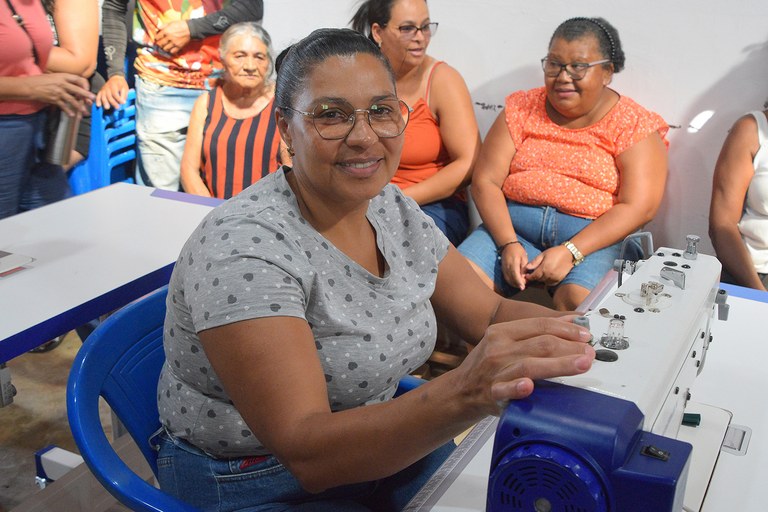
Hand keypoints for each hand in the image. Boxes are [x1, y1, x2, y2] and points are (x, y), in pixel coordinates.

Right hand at [29, 73, 93, 115]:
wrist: (29, 86)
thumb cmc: (41, 81)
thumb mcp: (54, 76)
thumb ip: (64, 80)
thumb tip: (75, 86)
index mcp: (62, 76)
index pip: (78, 79)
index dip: (85, 84)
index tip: (88, 89)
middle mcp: (62, 83)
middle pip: (77, 90)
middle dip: (86, 96)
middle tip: (92, 101)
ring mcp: (58, 92)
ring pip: (72, 100)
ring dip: (79, 107)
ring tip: (84, 112)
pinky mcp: (54, 99)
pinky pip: (63, 106)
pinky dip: (68, 111)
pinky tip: (72, 115)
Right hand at [96, 75, 128, 109]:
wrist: (115, 78)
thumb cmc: (121, 84)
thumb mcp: (125, 88)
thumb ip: (124, 95)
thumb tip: (123, 102)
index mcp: (114, 86)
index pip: (115, 94)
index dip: (119, 99)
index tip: (123, 103)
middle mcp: (107, 88)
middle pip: (109, 96)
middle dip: (113, 103)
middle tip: (117, 108)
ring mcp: (103, 90)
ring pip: (103, 97)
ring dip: (105, 103)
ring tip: (107, 108)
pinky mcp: (101, 91)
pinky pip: (98, 96)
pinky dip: (98, 101)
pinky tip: (98, 105)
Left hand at [156, 20, 190, 54]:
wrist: (189, 29)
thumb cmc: (179, 25)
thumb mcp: (170, 23)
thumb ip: (163, 26)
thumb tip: (157, 29)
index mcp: (166, 31)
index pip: (157, 37)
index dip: (156, 38)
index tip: (157, 39)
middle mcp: (168, 38)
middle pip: (160, 44)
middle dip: (159, 44)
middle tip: (160, 43)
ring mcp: (174, 43)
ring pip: (165, 49)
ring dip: (164, 48)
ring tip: (165, 46)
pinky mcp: (178, 47)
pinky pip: (172, 52)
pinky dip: (170, 51)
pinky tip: (171, 49)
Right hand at [451, 317, 593, 415]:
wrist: (460, 391)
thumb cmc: (488, 365)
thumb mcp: (506, 341)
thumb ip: (535, 332)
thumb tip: (572, 321)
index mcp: (502, 332)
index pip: (540, 325)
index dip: (567, 329)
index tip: (586, 335)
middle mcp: (498, 349)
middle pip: (541, 344)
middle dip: (570, 348)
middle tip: (590, 353)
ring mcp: (495, 371)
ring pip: (531, 365)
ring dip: (560, 365)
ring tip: (581, 364)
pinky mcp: (492, 393)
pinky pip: (505, 390)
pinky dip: (517, 388)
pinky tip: (529, 387)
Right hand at [500, 242, 528, 290]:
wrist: (508, 245)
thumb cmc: (518, 250)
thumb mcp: (524, 257)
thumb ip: (524, 267)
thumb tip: (524, 276)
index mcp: (513, 262)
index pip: (515, 274)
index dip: (519, 282)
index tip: (523, 287)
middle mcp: (507, 266)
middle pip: (511, 279)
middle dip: (517, 284)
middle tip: (524, 287)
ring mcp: (504, 268)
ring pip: (508, 279)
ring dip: (514, 284)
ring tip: (520, 285)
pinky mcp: (502, 269)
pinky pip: (506, 278)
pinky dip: (510, 282)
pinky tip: (515, 283)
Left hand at [524, 246, 573, 285]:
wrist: (568, 253)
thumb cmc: (554, 252)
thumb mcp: (543, 255)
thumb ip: (534, 262)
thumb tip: (526, 268)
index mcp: (544, 268)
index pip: (534, 276)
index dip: (529, 277)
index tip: (526, 276)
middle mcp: (549, 275)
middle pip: (539, 280)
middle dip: (535, 278)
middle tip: (533, 275)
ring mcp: (555, 278)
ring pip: (545, 282)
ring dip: (541, 280)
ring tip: (540, 275)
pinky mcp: (560, 279)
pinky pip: (551, 283)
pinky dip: (548, 281)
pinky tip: (547, 276)